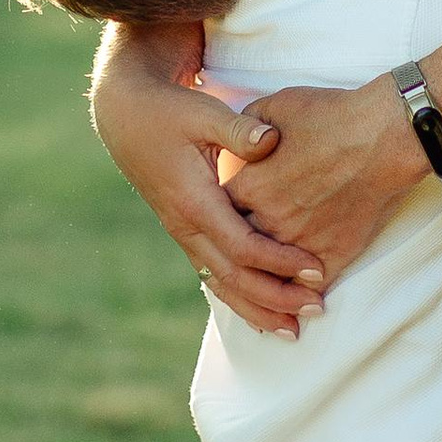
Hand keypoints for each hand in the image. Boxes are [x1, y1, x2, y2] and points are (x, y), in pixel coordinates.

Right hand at [89, 32, 325, 336]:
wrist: (124, 116)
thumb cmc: (169, 110)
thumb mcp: (203, 112)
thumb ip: (239, 128)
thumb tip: (271, 140)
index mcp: (194, 201)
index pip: (243, 246)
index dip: (281, 262)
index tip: (317, 271)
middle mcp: (186, 225)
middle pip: (233, 277)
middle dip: (275, 298)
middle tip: (317, 311)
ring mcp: (183, 232)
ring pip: (220, 283)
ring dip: (256, 308)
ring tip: (291, 331)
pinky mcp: (185, 230)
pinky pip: (212, 273)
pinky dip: (237, 296)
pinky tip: (259, 311)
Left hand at [228, 74, 428, 287]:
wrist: (384, 136)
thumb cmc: (332, 115)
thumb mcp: (276, 105)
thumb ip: (246, 125)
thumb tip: (240, 138)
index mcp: (250, 186)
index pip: (218, 211)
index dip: (220, 213)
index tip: (226, 213)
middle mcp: (269, 220)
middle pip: (239, 248)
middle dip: (237, 252)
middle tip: (238, 257)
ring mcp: (300, 242)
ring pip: (270, 275)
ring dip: (266, 283)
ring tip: (266, 293)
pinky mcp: (333, 255)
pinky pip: (310, 287)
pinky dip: (303, 294)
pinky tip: (302, 299)